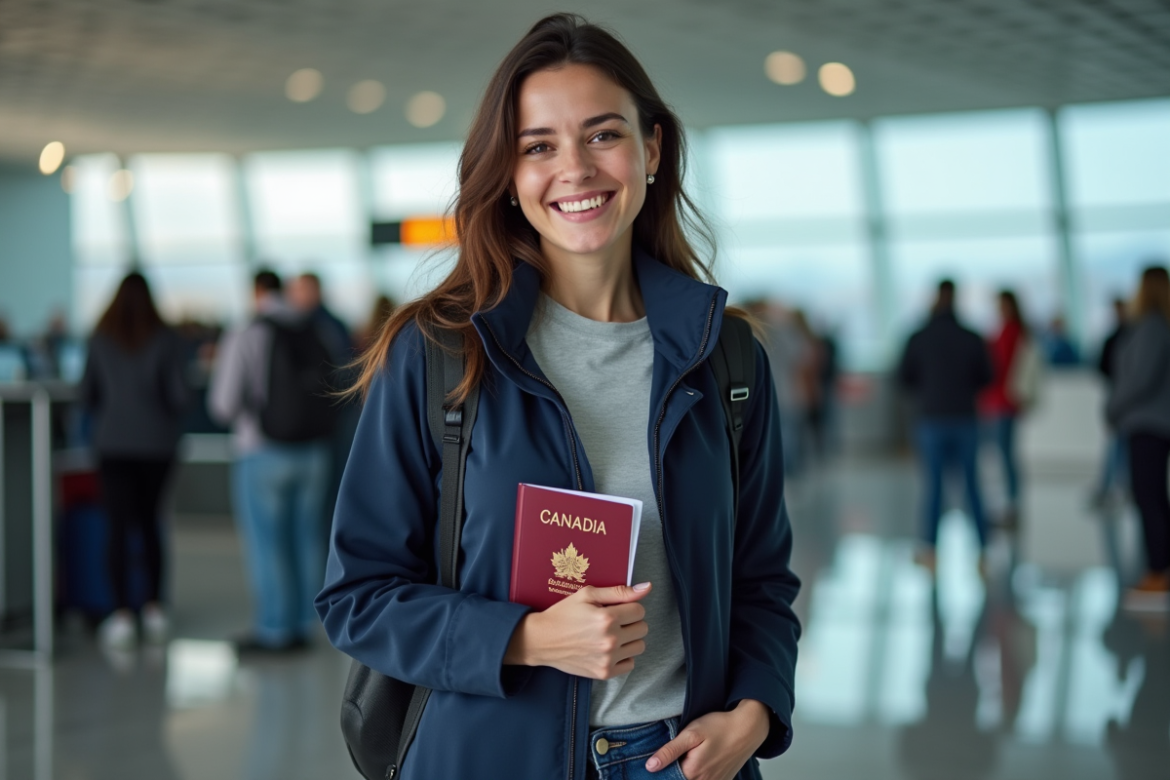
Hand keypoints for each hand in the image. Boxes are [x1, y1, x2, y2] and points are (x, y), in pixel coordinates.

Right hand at [504, 583, 650, 678]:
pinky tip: (609, 649)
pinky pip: (630, 664)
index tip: (616, 609)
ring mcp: (608, 659)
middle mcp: (610, 640)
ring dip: (629, 639)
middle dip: (631, 622)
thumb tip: (647, 587)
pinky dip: (623, 656)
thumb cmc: (564, 614)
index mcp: (607, 618)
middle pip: (643, 628)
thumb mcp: (587, 595)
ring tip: (612, 635)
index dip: (629, 607)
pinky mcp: (604, 673)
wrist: (542, 640)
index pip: (639, 610)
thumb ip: (619, 591)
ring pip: (640, 646)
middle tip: (613, 621)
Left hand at [646, 699, 770, 779]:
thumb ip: (670, 751)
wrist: (748, 728)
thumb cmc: (720, 727)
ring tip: (694, 754)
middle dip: (675, 770)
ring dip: (688, 772)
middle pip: (681, 779)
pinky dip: (700, 774)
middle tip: (684, 750)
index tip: (663, 758)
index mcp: (693, 772)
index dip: (663, 768)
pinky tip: (702, 760)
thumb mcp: (691, 734)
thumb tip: (650, 766)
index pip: (668, 778)